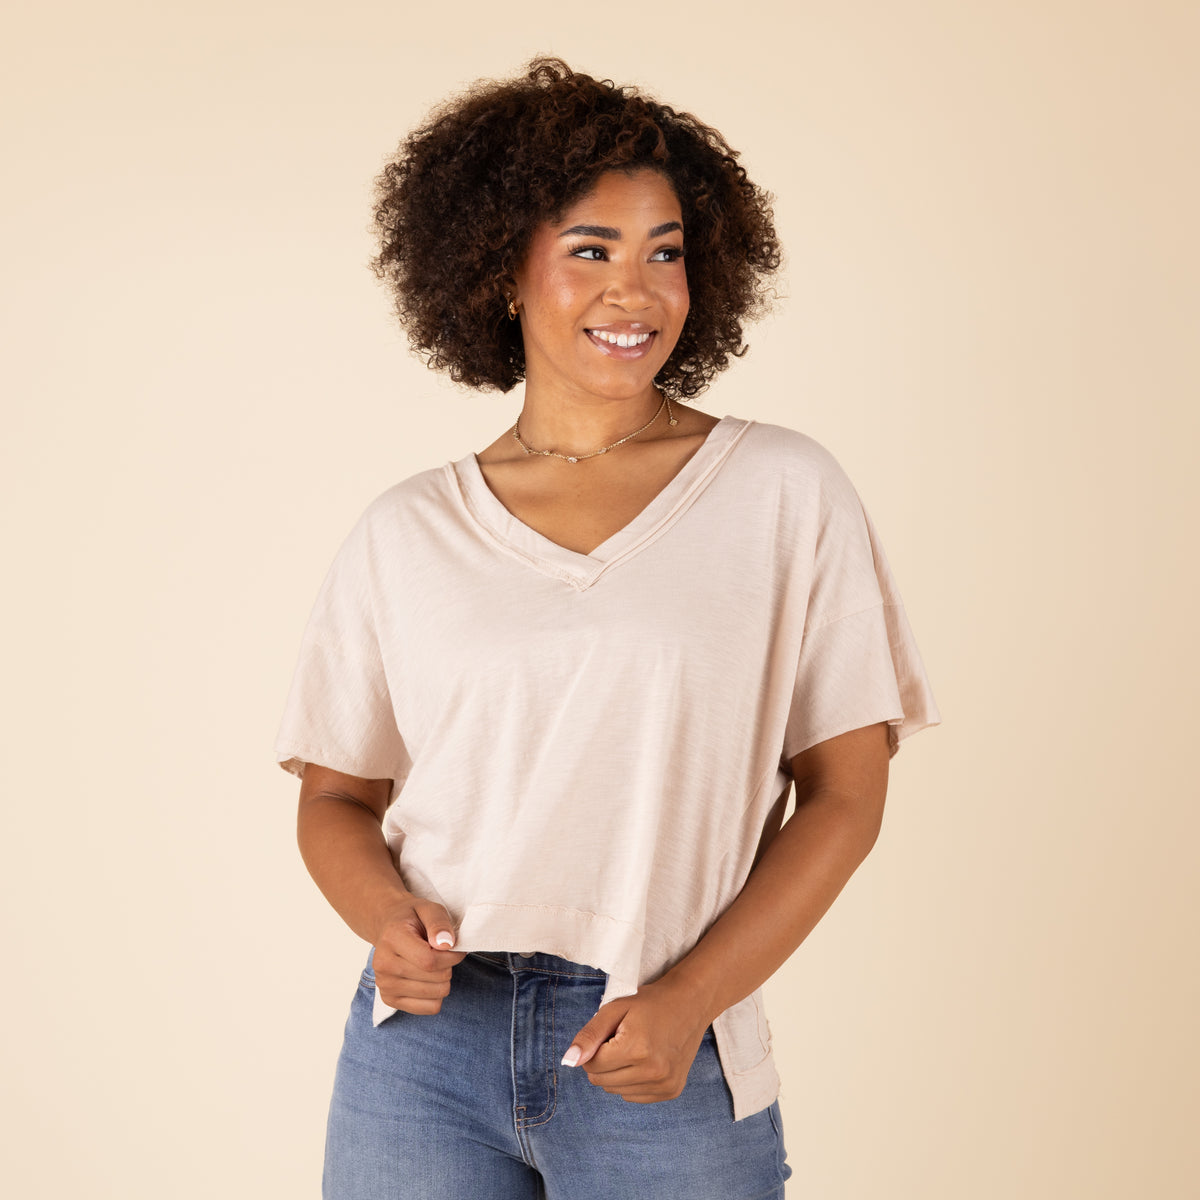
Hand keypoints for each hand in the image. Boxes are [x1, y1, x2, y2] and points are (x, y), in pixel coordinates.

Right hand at [370, 896, 465, 1013]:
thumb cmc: (412, 918)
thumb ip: (439, 923)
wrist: (388, 929)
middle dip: (448, 966)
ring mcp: (384, 985)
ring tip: (433, 964)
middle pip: (435, 978)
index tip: (456, 947)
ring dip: (443, 980)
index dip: (451, 956)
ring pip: (436, 995)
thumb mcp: (428, 908)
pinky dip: (437, 995)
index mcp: (392, 939)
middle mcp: (383, 965)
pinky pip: (430, 1008)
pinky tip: (428, 979)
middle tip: (440, 953)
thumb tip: (446, 945)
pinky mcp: (390, 1000)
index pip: (429, 960)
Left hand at [561, 979, 709, 1102]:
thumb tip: (568, 1062)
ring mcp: (664, 1085)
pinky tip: (645, 1060)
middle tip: (623, 1039)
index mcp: (637, 1049)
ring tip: (635, 1048)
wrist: (690, 1004)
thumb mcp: (615, 1009)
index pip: (592, 1065)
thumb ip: (589, 1036)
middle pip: (602, 1081)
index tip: (610, 1033)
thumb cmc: (649, 1003)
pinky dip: (632, 1081)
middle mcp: (653, 1072)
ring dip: (617, 1073)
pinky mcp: (671, 1091)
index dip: (594, 1047)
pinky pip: (633, 1097)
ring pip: (616, 1091)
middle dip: (604, 1061)